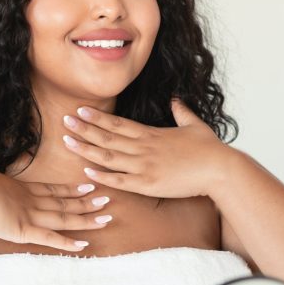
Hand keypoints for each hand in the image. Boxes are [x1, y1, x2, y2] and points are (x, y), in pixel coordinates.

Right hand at [0, 142, 111, 251]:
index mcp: (21, 189)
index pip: (53, 190)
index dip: (71, 190)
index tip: (88, 187)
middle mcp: (31, 202)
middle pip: (65, 203)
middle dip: (87, 203)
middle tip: (106, 200)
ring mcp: (29, 216)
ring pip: (65, 218)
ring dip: (86, 219)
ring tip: (107, 218)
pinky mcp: (23, 230)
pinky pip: (50, 237)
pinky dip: (68, 242)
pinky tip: (84, 245)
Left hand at [59, 99, 233, 198]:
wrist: (219, 169)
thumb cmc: (210, 149)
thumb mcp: (194, 125)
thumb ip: (182, 112)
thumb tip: (176, 100)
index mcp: (152, 134)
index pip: (118, 123)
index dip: (97, 118)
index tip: (81, 111)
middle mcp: (144, 148)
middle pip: (107, 136)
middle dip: (84, 129)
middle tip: (64, 121)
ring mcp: (144, 166)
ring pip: (108, 156)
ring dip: (86, 148)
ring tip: (67, 142)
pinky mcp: (148, 184)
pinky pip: (120, 180)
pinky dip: (102, 175)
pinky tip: (86, 170)